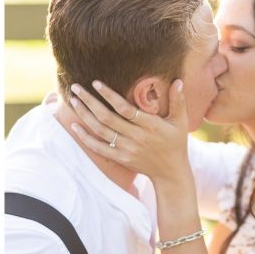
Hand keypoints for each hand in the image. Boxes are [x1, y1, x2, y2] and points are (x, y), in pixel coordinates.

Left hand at [68, 79, 192, 193]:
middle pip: (107, 118)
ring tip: (74, 101)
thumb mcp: (181, 122)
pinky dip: (85, 138)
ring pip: (100, 131)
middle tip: (76, 88)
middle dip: (89, 101)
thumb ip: (178, 101)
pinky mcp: (120, 158)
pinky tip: (74, 126)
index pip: (125, 108)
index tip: (95, 83)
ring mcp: (126, 149)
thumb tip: (178, 81)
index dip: (109, 95)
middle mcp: (136, 137)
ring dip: (84, 116)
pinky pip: (99, 148)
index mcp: (150, 125)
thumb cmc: (175, 143)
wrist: (170, 172)